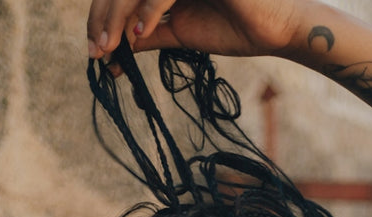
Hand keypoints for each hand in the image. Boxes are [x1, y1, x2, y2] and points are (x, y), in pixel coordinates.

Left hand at [86, 0, 308, 60]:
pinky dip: (149, 8)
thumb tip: (114, 54)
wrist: (277, 29)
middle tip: (94, 51)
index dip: (104, 16)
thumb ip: (149, 36)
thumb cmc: (237, 29)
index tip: (95, 50)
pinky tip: (141, 33)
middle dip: (103, 17)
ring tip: (109, 47)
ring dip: (118, 16)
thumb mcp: (181, 34)